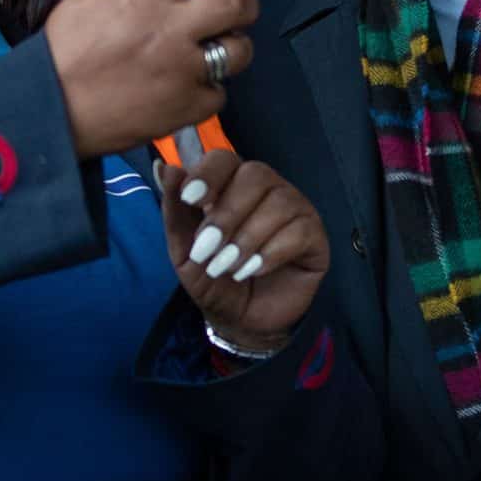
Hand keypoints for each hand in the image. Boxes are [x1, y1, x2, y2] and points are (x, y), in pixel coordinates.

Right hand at [44, 0, 264, 157]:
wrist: (51, 118)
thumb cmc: (64, 56)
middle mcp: (171, 31)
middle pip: (236, 3)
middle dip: (243, 1)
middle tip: (232, 6)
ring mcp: (183, 71)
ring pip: (238, 50)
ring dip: (232, 46)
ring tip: (208, 49)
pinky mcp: (188, 108)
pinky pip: (220, 93)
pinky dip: (208, 89)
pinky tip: (184, 85)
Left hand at [156, 151, 328, 349]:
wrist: (239, 321)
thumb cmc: (212, 279)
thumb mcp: (184, 251)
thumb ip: (175, 211)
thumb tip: (166, 168)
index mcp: (232, 184)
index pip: (225, 159)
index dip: (209, 174)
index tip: (190, 199)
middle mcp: (267, 188)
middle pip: (255, 175)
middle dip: (227, 213)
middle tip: (207, 249)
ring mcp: (295, 208)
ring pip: (278, 202)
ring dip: (247, 238)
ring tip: (227, 267)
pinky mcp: (314, 236)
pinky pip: (299, 230)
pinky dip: (271, 252)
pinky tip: (253, 270)